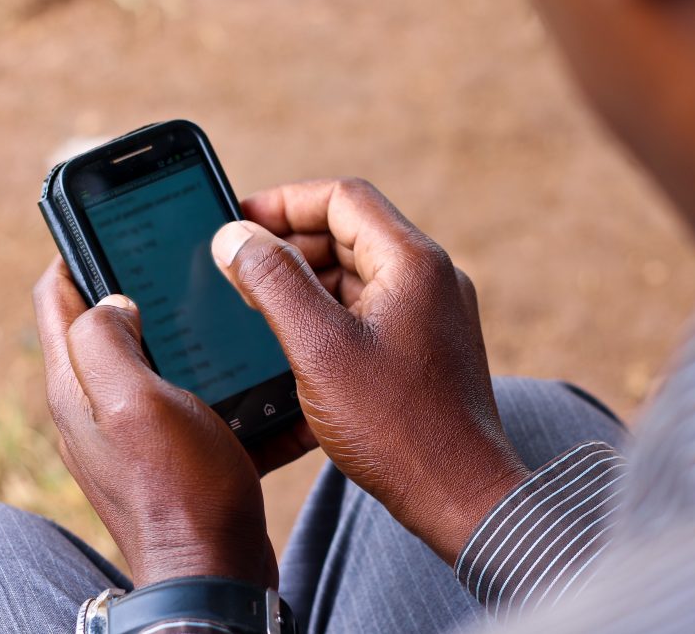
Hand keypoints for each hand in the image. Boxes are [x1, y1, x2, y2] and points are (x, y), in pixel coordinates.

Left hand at [32, 260, 313, 587]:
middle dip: (120, 280)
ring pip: (131, 352)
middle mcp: (87, 404)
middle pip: (91, 321)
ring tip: (196, 297)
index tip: (108, 219)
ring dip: (157, 320)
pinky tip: (218, 358)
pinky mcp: (156, 448)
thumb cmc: (180, 487)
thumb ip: (105, 340)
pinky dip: (182, 362)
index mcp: (73, 384)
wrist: (211, 569)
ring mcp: (120, 428)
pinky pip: (162, 387)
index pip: (52, 295)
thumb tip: (107, 300)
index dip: (74, 249)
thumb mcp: (133, 400)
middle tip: (164, 253)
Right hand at [212, 178, 529, 563]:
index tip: (239, 219)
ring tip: (256, 298)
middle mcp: (430, 278)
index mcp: (413, 263)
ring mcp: (431, 313)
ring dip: (306, 276)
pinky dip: (327, 308)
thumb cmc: (394, 426)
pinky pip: (368, 306)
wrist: (459, 497)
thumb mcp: (317, 346)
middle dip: (290, 241)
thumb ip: (273, 282)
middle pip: (349, 232)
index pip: (343, 198)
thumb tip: (235, 236)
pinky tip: (292, 333)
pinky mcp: (424, 346)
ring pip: (357, 270)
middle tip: (238, 262)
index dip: (284, 201)